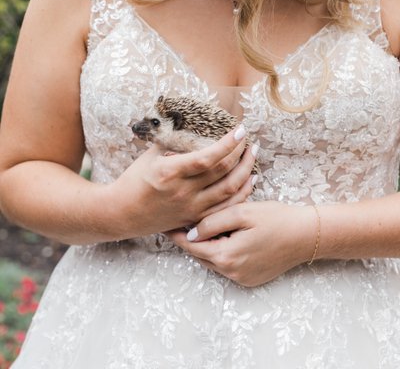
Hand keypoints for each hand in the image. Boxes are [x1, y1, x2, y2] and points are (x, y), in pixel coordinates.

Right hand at [105, 126, 257, 238]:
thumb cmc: (134, 179)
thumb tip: (191, 122)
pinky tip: (248, 181)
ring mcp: (191, 207)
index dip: (228, 144)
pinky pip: (225, 208)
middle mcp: (183, 191)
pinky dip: (241, 194)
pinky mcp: (194, 218)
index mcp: (171, 172)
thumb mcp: (150, 154)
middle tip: (248, 140)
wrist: (121, 213)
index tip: (240, 130)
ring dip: (246, 172)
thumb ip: (173, 140)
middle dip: (241, 154)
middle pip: (223, 173)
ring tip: (252, 156)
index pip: (208, 157)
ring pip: (229, 192)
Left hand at [168, 201, 316, 286]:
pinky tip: (225, 235)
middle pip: (200, 255)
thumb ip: (213, 223)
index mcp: (226, 257)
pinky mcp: (251, 279)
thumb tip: (191, 233)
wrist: (306, 235)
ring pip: (213, 260)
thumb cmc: (276, 218)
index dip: (176, 233)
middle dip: (190, 238)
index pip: (191, 246)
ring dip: (206, 245)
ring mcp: (242, 279)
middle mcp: (231, 273)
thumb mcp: (242, 213)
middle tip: (179, 219)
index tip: (164, 222)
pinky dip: (222, 251)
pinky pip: (228, 265)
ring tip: (200, 225)